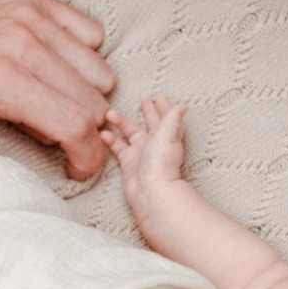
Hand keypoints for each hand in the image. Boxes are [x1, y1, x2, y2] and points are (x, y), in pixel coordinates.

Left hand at [0, 0, 114, 177]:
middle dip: (85, 128)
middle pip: (93, 100)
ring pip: (96, 66)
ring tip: (56, 101)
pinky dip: (83, 54)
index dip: (89, 157)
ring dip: (86, 92)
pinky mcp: (30, 0)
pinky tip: (58, 67)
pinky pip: (88, 31)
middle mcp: (21, 46)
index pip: (77, 126)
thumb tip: (23, 169)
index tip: (77, 167)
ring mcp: (28, 19)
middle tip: (58, 136)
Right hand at [102, 96, 189, 225]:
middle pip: (151, 124)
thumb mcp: (167, 134)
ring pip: (131, 133)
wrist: (150, 191)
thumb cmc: (161, 163)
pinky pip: (118, 147)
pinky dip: (111, 140)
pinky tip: (103, 133)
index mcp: (167, 136)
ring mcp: (141, 153)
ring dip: (122, 122)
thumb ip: (172, 118)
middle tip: (143, 101)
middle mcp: (155, 144)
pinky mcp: (128, 163)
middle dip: (148, 112)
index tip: (160, 97)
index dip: (165, 108)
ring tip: (109, 113)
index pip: (167, 118)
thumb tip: (184, 105)